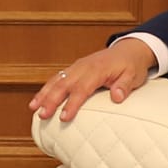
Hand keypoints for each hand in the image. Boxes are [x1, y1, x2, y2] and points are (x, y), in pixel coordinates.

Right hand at [28, 37, 156, 122]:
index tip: (64, 117)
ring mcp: (77, 67)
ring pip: (57, 80)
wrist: (128, 50)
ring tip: (33, 108)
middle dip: (51, 100)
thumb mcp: (134, 76)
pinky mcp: (74, 69)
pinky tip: (38, 100)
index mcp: (97, 69)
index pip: (82, 88)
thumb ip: (124, 86)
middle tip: (42, 115)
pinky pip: (57, 78)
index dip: (72, 103)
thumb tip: (117, 97)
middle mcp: (83, 67)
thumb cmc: (131, 66)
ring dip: (44, 94)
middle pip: (64, 84)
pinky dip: (46, 88)